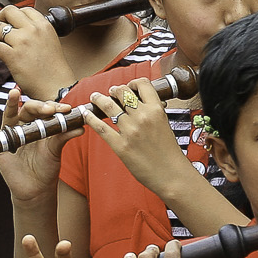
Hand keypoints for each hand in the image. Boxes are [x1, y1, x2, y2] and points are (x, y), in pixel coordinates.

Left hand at [0, 5, 67, 98]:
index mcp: (44, 25)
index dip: (13, 14)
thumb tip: (20, 29)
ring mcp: (22, 42)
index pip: (25, 9)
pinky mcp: (13, 56)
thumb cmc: (54, 69)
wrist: (57, 87)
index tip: (8, 19)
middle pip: (9, 11)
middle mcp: (33, 30)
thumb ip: (37, 33)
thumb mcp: (50, 42)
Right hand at [0, 85, 74, 203]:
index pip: (45, 110)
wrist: (35, 189)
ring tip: (14, 93)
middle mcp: (25, 125)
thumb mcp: (55, 150)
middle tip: (49, 109)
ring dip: (11, 102)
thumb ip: (63, 136)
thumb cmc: (46, 169)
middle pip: (29, 109)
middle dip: (39, 107)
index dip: (54, 108)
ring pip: (10, 113)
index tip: (65, 109)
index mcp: (40, 124)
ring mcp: (10, 132)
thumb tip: (80, 126)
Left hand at [80, 78, 195, 197]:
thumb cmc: (169, 152)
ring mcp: (130, 131)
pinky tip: (86, 113)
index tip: (129, 86)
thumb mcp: (165, 124)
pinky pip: (101, 127)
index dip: (133, 82)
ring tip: (95, 97)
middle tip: (111, 92)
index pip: (142, 84)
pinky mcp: (120, 145)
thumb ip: (153, 112)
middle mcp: (142, 117)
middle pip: (122, 92)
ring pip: (108, 106)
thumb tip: (141, 104)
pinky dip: (90, 118)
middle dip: (114, 90)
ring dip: (99, 98)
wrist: (171, 174)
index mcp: (156, 110)